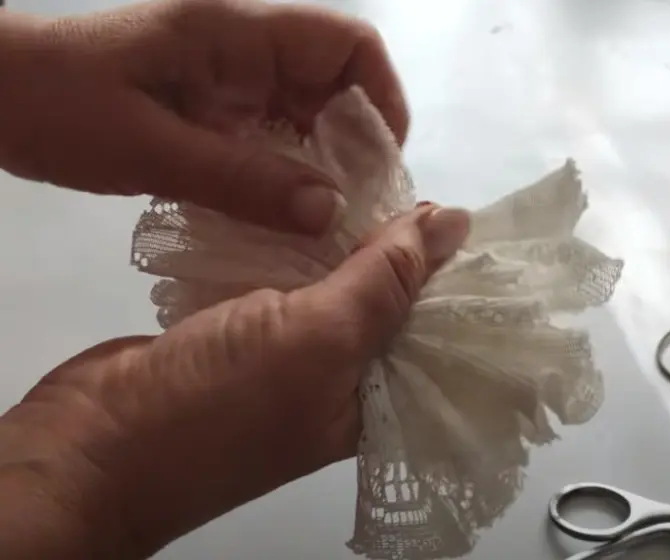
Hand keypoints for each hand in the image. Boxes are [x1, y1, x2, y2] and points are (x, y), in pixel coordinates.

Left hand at [0, 0, 408, 232]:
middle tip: (356, 212)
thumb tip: (331, 213)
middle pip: (338, 84)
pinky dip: (289, 173)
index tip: (380, 168)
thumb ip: (243, 180)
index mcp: (239, 32)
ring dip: (325, 165)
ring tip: (328, 223)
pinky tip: (285, 214)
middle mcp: (247, 48)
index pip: (349, 44)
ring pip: (309, 115)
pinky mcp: (215, 107)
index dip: (382, 99)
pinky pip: (273, 137)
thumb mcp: (150, 147)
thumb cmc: (60, 106)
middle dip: (357, 146)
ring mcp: (231, 77)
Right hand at [0, 205, 469, 558]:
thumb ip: (385, 280)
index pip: (436, 336)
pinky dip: (299, 247)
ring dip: (348, 243)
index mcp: (378, 404)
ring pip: (334, 288)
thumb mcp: (320, 341)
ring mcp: (290, 355)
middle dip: (400, 254)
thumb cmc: (224, 402)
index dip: (452, 279)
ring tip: (374, 187)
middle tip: (419, 191)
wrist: (99, 439)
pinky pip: (288, 280)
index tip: (465, 220)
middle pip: (386, 306)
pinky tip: (315, 206)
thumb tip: (456, 222)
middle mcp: (342, 382)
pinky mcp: (246, 330)